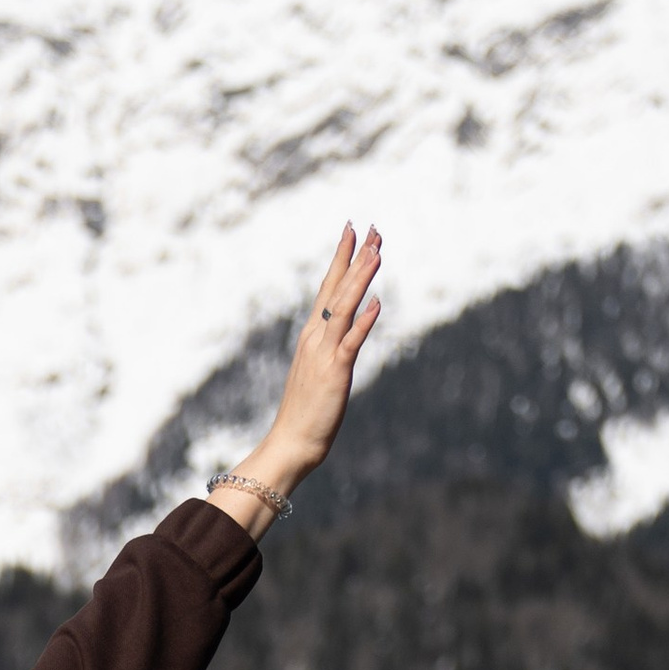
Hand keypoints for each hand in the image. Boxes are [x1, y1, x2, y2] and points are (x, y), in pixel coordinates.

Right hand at [212, 225, 382, 519]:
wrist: (291, 442)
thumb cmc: (306, 412)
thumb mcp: (321, 371)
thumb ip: (335, 346)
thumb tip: (351, 326)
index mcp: (312, 336)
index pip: (328, 287)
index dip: (341, 258)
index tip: (353, 230)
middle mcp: (316, 337)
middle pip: (336, 288)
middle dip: (355, 257)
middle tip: (372, 227)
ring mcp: (324, 353)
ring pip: (344, 307)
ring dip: (361, 278)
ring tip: (377, 251)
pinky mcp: (335, 372)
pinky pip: (351, 342)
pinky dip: (363, 321)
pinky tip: (377, 302)